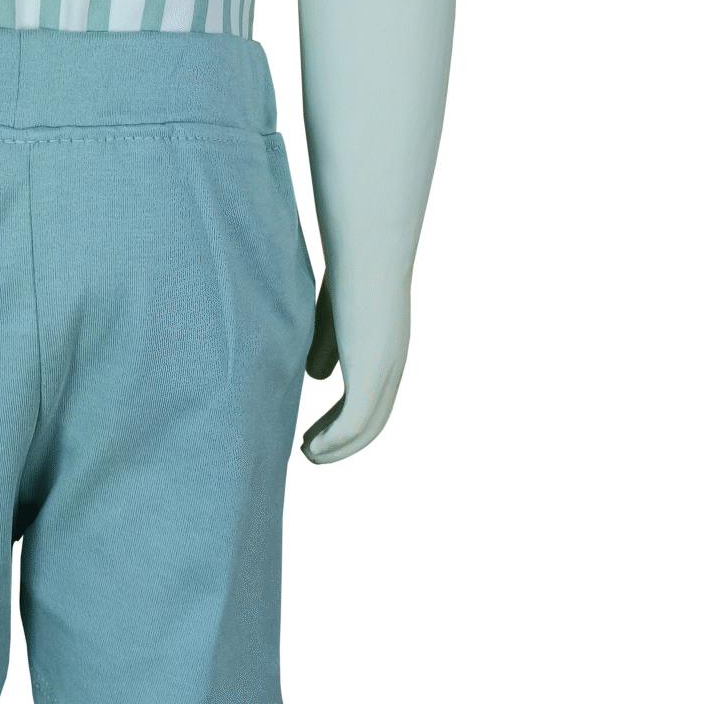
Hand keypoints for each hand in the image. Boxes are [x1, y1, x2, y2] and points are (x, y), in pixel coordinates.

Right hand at [299, 272, 411, 464]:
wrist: (368, 245)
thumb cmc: (348, 263)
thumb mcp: (332, 310)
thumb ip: (326, 344)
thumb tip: (316, 377)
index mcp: (386, 346)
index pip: (371, 395)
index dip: (345, 417)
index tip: (318, 431)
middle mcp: (393, 362)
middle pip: (372, 420)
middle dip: (342, 441)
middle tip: (312, 452)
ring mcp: (385, 369)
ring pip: (366, 427)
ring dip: (337, 448)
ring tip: (310, 457)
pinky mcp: (371, 373)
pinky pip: (354, 422)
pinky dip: (335, 442)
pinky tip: (314, 449)